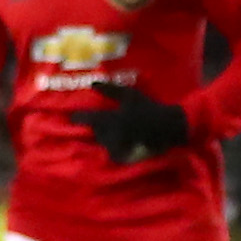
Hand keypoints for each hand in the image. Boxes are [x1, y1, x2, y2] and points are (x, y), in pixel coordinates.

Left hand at [82, 85, 197, 163]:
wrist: (168, 128)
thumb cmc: (149, 108)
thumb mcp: (130, 95)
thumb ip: (110, 90)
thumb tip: (93, 84)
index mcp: (110, 118)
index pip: (88, 119)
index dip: (78, 117)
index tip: (72, 116)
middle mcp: (110, 134)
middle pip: (95, 131)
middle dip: (97, 126)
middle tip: (105, 121)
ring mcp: (117, 147)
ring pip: (103, 141)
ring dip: (105, 135)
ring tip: (115, 130)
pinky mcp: (124, 157)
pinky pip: (112, 152)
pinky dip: (114, 146)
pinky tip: (122, 140)